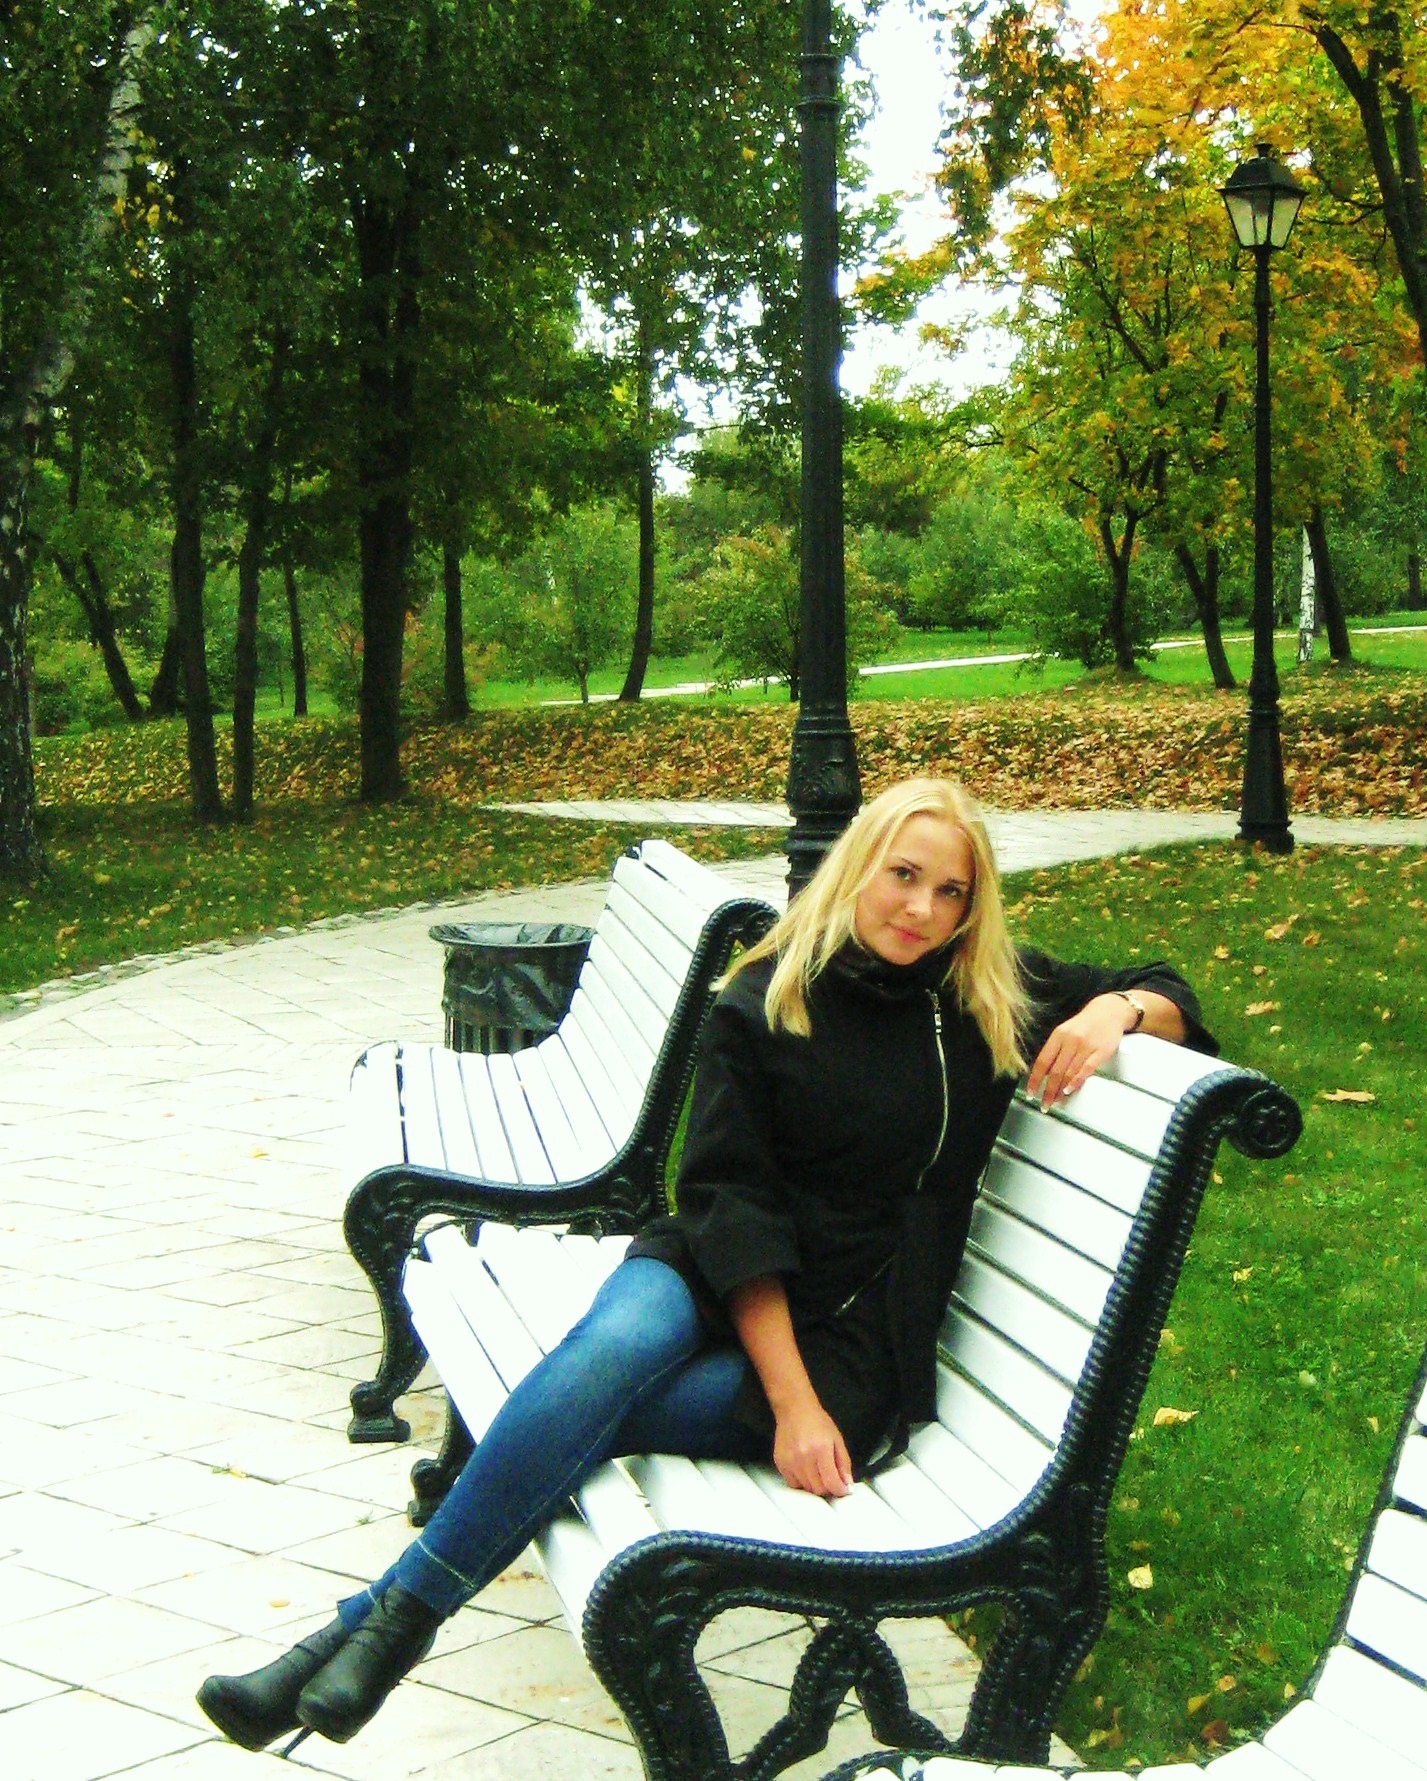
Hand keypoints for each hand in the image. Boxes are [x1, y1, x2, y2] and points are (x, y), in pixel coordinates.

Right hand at [772, 1397, 853, 1497]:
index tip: (843, 1489)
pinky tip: (805, 1469)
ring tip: (817, 1469)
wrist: (794, 1409)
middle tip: (830, 1477)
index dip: (840, 1490)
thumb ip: (844, 1463)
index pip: (831, 1482)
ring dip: (814, 1484)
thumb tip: (847, 1484)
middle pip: (818, 1489)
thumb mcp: (837, 1439)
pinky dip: (801, 1481)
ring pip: (806, 1488)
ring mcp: (790, 1461)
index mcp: (821, 1449)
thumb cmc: (816, 1420)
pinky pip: (793, 1484)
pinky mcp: (780, 1463)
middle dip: (828, 1487)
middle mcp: (804, 1457)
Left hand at [1025, 994, 1135, 1108]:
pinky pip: (1086, 1069)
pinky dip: (1076, 1081)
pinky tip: (1069, 1090)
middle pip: (1055, 1071)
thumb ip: (1055, 1051)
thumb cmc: (1085, 1024)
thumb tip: (1044, 1073)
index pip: (1042, 1061)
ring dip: (1060, 1091)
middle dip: (1048, 1091)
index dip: (1035, 1079)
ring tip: (1056, 1102)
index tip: (1031, 1093)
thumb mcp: (1065, 1032)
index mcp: (1058, 1035)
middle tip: (1044, 1104)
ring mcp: (1086, 1046)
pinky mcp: (1100, 1052)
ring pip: (1069, 1073)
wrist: (1109, 1012)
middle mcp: (1070, 1040)